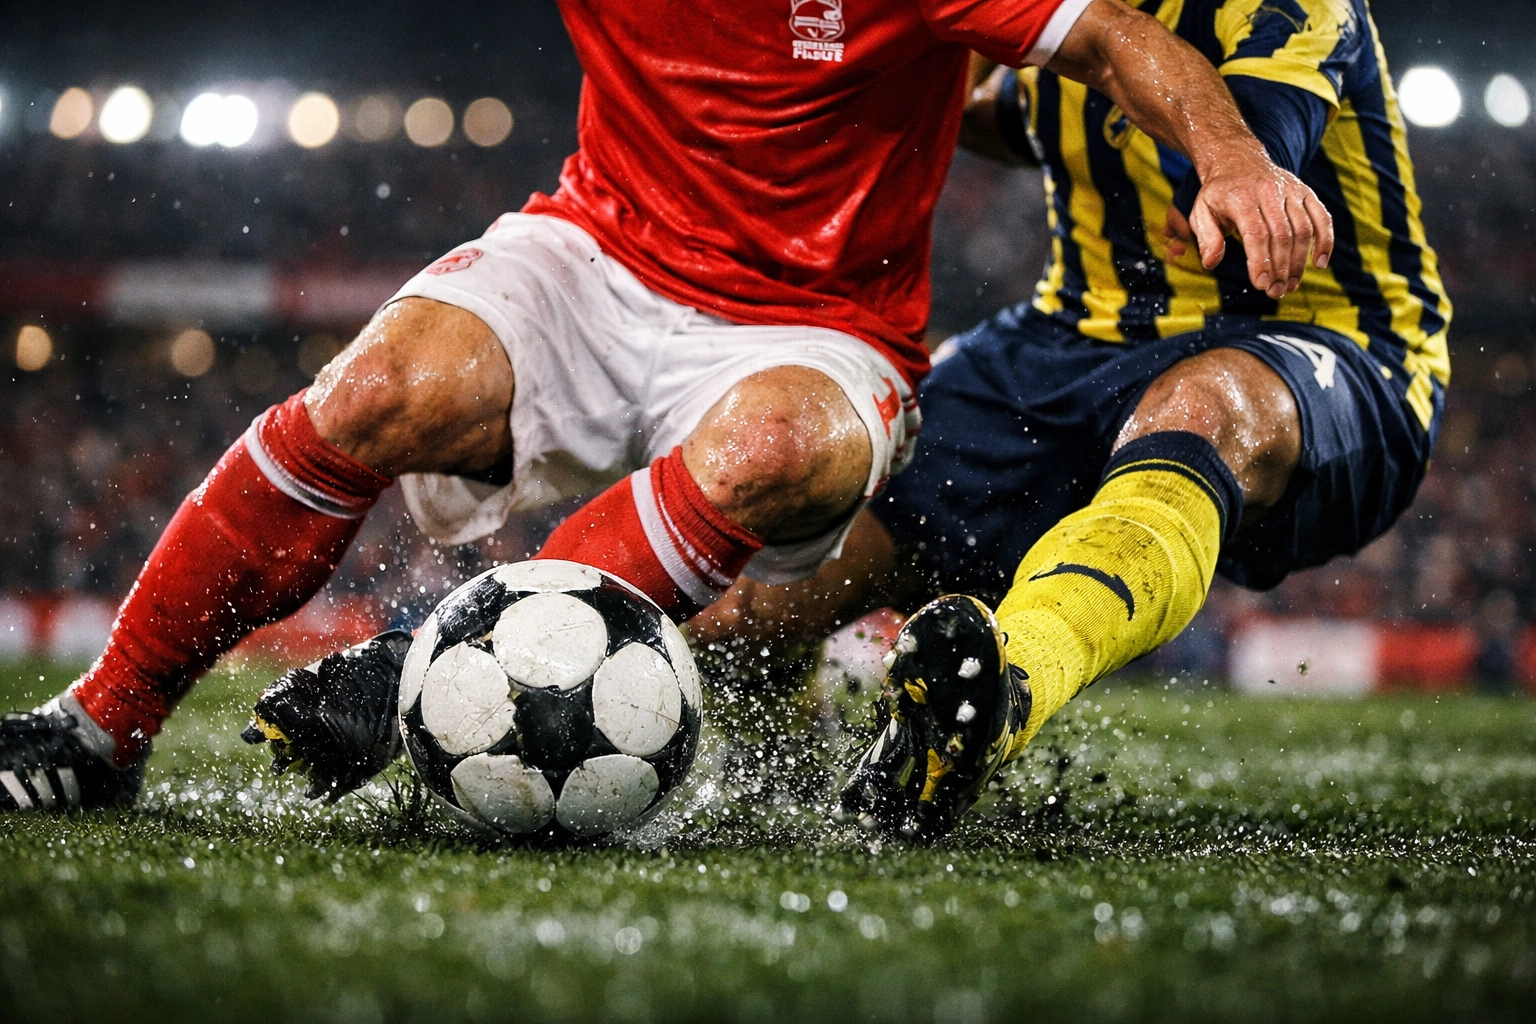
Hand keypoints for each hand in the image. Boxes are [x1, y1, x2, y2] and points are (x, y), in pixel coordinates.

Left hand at [1168, 157, 1333, 298]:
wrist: (1238, 159)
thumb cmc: (1218, 194)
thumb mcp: (1201, 212)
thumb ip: (1206, 237)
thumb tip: (1211, 262)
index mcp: (1241, 197)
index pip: (1256, 233)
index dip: (1260, 261)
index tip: (1261, 284)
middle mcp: (1269, 191)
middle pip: (1282, 235)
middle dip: (1281, 268)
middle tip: (1276, 292)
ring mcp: (1291, 190)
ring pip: (1303, 229)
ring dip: (1300, 262)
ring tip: (1291, 285)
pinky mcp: (1305, 191)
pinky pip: (1322, 217)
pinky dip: (1325, 241)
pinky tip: (1319, 263)